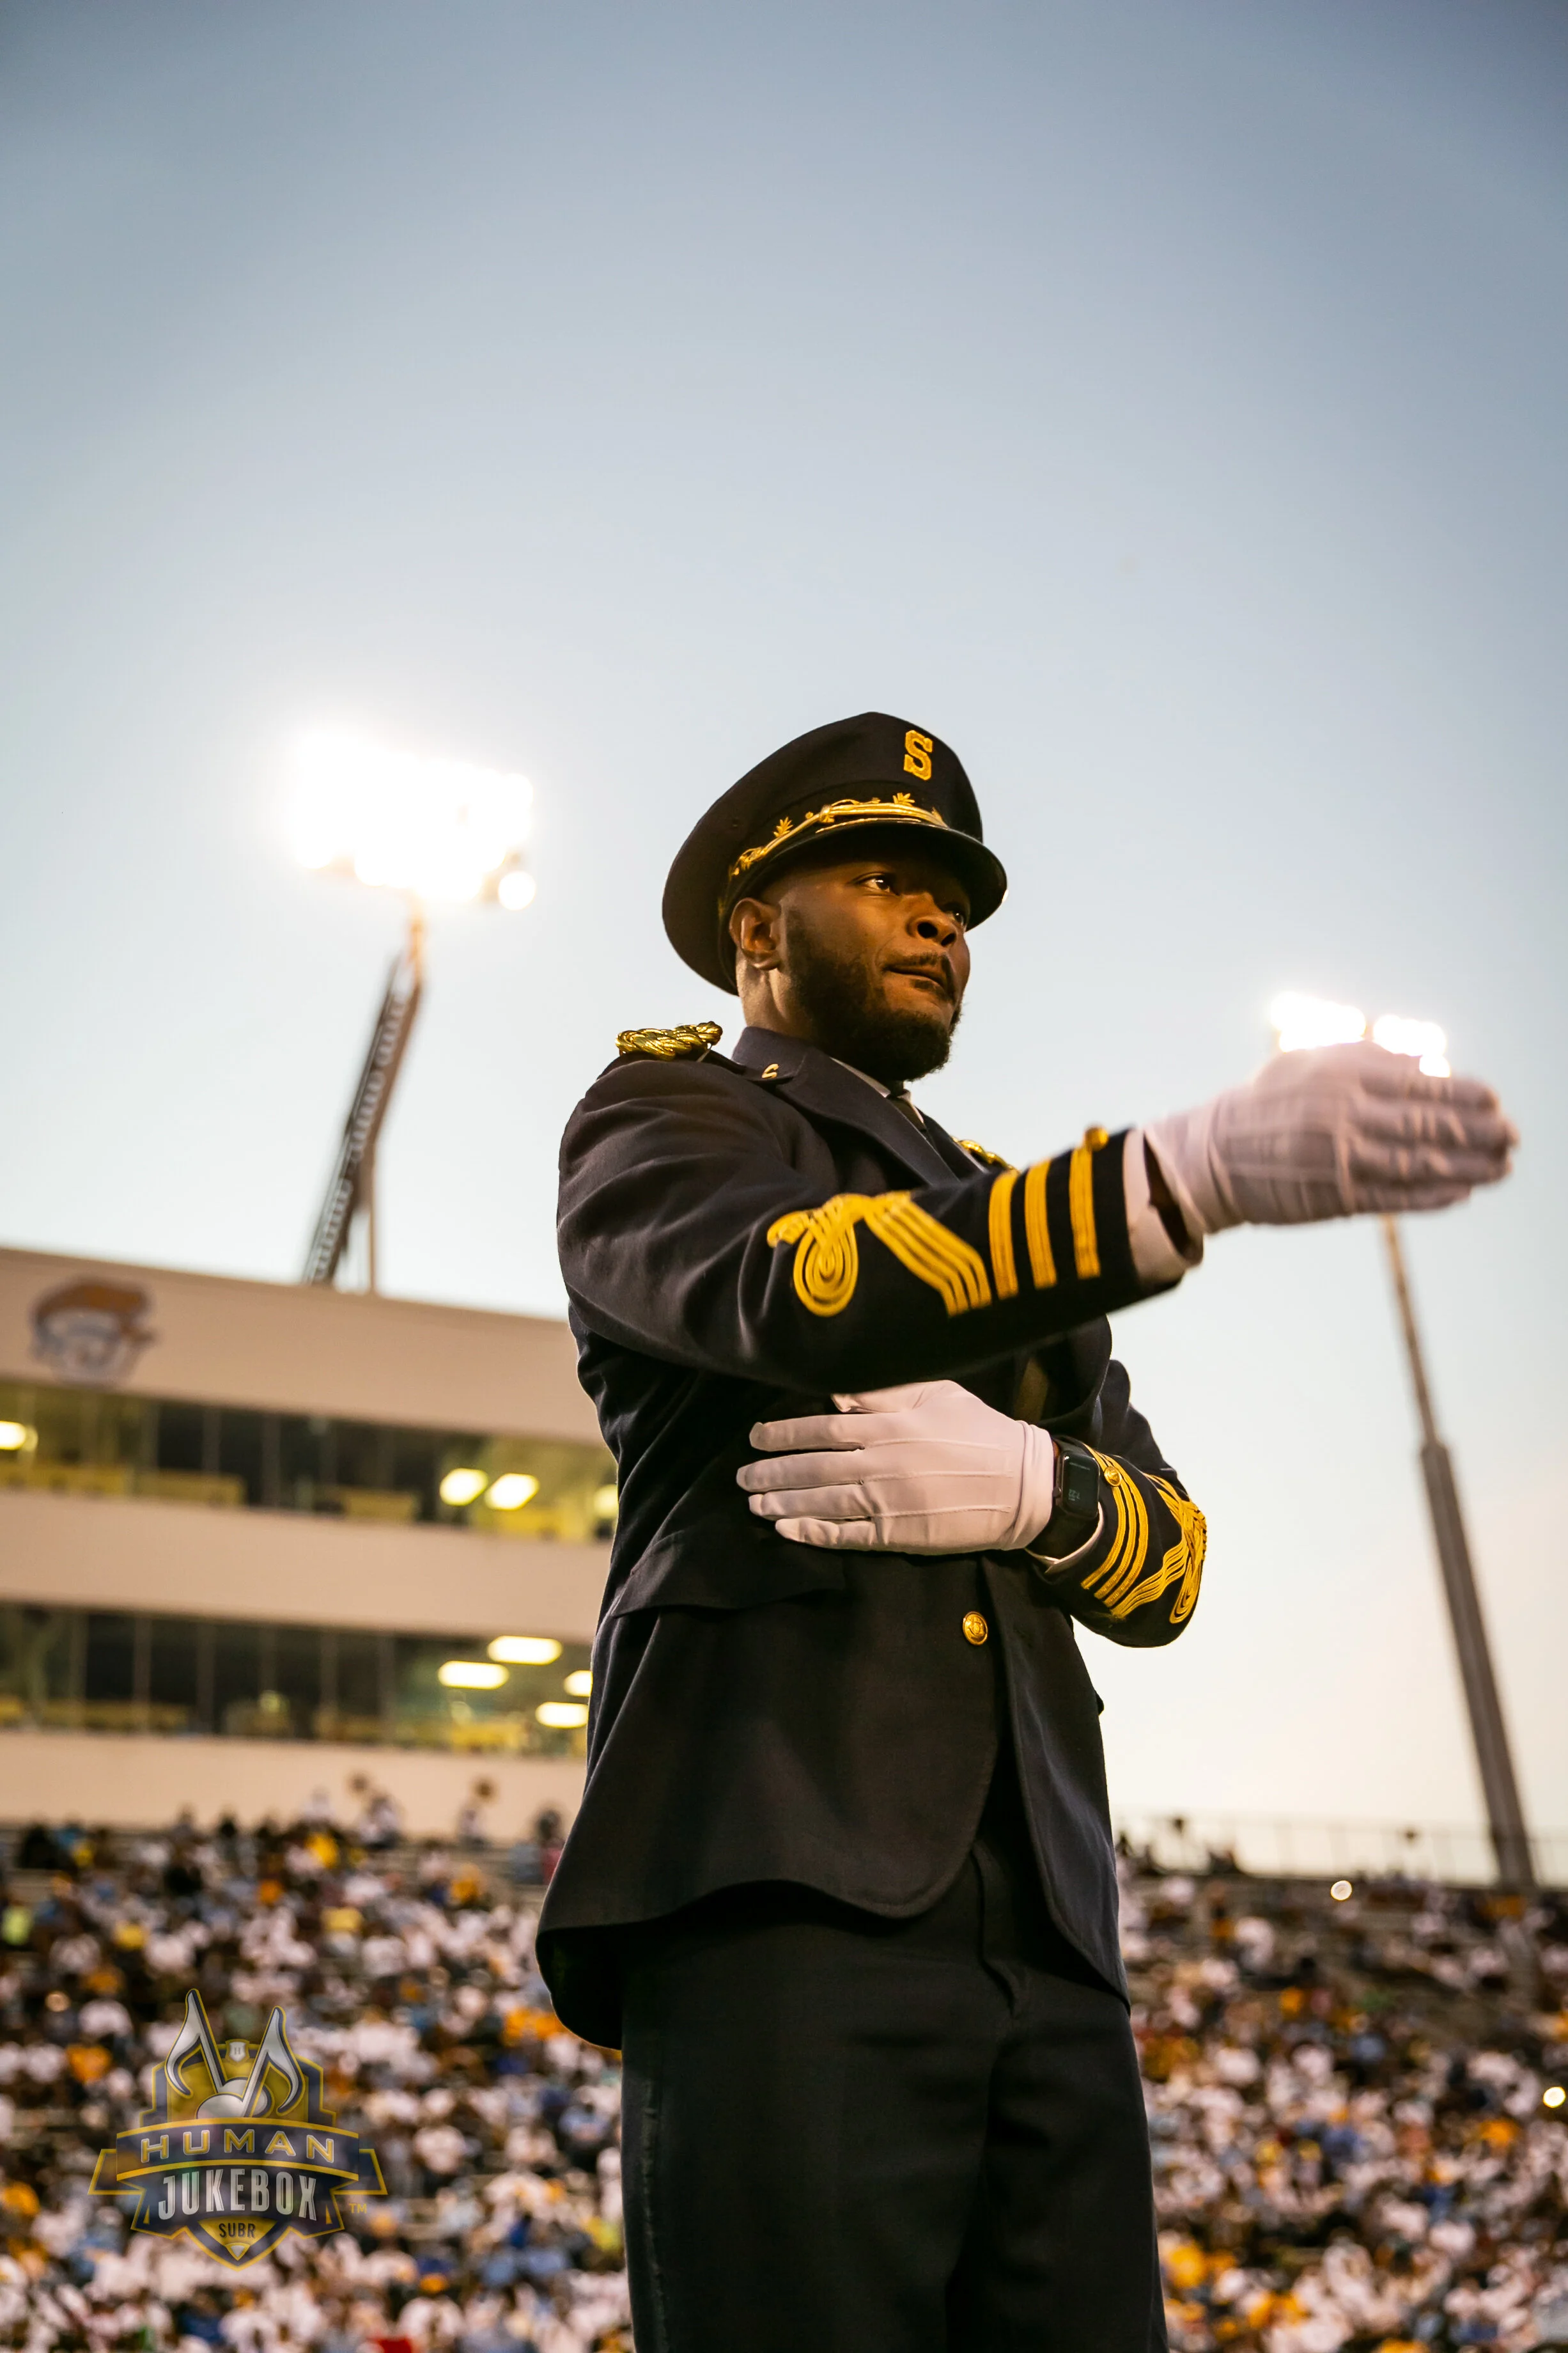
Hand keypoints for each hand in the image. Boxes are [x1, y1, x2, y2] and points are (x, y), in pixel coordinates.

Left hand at [737, 1380, 1054, 1551]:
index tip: (755, 1436)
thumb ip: (885, 1392)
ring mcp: (888, 1501)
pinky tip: (787, 1531)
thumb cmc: (980, 1433)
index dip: (784, 1433)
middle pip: (813, 1468)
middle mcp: (882, 1462)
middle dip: (772, 1472)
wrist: (1022, 1485)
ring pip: (822, 1502)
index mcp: (889, 1425)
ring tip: (754, 1504)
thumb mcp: (937, 1395)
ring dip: (782, 1503)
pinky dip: (813, 1534)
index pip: (822, 1427)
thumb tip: (839, 1390)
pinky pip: (846, 1536)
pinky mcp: (899, 1534)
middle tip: (741, 1476)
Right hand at [1143, 1042, 1514, 1234]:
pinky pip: (1395, 1198)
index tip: (1495, 1100)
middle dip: (1479, 1132)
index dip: (1465, 1093)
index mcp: (1344, 1076)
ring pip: (1420, 1163)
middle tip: (1513, 1136)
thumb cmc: (1266, 1103)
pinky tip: (1461, 1194)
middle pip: (1430, 1124)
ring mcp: (1343, 1158)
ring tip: (1501, 1168)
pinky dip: (1432, 1198)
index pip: (1421, 1084)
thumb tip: (1428, 1062)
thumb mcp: (1311, 1062)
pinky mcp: (1335, 1196)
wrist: (1213, 1154)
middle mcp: (1347, 1115)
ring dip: (1468, 1168)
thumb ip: (1369, 1059)